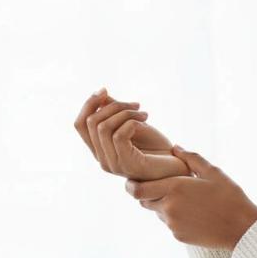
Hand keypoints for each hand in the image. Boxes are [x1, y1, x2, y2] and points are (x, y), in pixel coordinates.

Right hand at [74, 87, 191, 180]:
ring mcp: (113, 164)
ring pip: (103, 127)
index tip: (105, 90)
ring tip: (143, 114)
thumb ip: (116, 114)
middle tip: (136, 105)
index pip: (79, 124)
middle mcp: (102, 159)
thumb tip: (102, 96)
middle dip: (113, 106)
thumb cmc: (156, 148)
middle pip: (90, 122)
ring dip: (125, 113)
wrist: (177, 167)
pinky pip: (119, 136)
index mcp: (100, 150)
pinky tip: (146, 122)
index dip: (89, 104)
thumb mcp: (134, 125)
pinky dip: (132, 122)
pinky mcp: (127, 165)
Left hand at [124, 144, 256, 249]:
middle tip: (158, 186)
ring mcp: (172, 224)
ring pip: (157, 212)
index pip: (138, 189)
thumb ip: (190, 158)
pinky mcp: (178, 236)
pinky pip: (169, 224)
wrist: (241, 228)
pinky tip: (193, 213)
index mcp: (175, 188)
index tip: (132, 180)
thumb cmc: (229, 196)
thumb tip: (175, 147)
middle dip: (147, 193)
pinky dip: (175, 217)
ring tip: (185, 199)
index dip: (131, 185)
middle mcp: (169, 207)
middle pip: (143, 201)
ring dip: (163, 204)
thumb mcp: (213, 172)